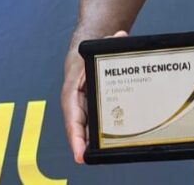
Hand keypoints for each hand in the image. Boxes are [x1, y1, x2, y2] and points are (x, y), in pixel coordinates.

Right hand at [61, 30, 127, 163]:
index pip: (72, 117)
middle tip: (88, 158)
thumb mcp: (97, 46)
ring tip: (99, 156)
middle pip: (79, 127)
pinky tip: (107, 145)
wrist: (85, 49)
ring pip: (86, 127)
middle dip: (83, 144)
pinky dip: (97, 134)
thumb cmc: (88, 52)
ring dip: (90, 142)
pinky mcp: (91, 107)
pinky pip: (93, 122)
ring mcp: (82, 106)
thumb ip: (109, 42)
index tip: (79, 153)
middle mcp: (75, 101)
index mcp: (72, 90)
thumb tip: (121, 36)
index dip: (75, 136)